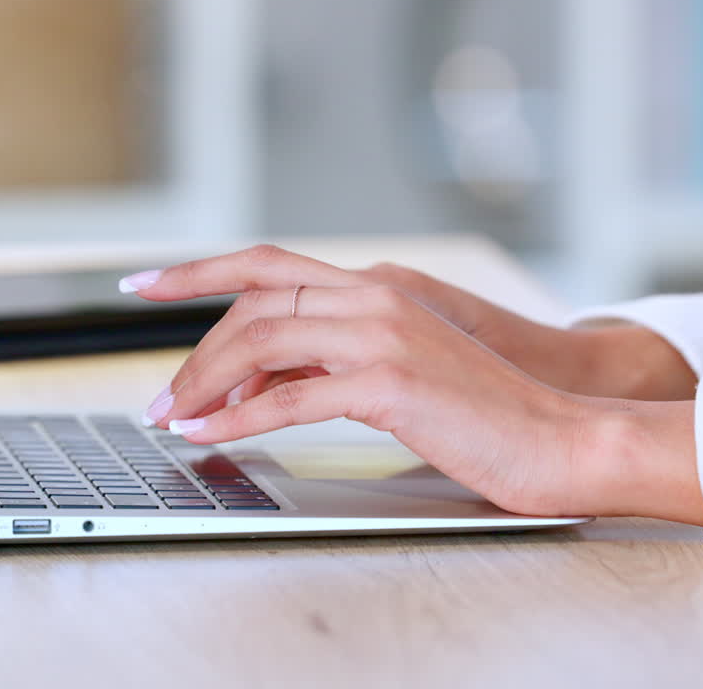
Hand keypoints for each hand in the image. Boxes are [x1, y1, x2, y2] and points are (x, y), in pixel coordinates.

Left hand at [122, 245, 702, 521]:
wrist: (561, 438)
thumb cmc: (485, 414)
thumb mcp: (400, 370)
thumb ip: (331, 359)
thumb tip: (258, 377)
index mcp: (376, 288)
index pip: (265, 264)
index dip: (196, 271)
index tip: (140, 284)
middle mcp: (374, 297)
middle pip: (252, 305)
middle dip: (194, 354)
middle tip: (163, 399)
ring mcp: (383, 335)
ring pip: (261, 341)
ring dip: (205, 384)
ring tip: (176, 420)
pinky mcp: (390, 383)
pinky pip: (290, 396)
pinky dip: (239, 417)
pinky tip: (213, 435)